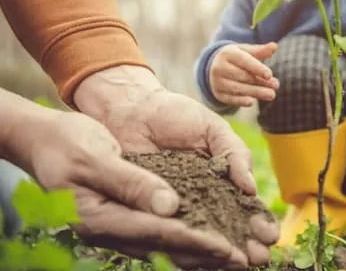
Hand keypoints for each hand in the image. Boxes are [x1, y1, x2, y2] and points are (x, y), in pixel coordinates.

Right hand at [1, 98, 247, 269]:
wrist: (46, 142)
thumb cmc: (67, 143)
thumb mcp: (95, 157)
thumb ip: (130, 183)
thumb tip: (170, 206)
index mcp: (100, 219)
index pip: (158, 233)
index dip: (196, 241)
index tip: (228, 248)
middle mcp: (110, 230)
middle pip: (166, 247)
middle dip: (206, 256)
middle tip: (243, 262)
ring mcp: (116, 227)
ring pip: (165, 245)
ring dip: (200, 253)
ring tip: (233, 259)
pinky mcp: (122, 218)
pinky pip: (158, 235)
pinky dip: (185, 239)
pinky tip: (206, 241)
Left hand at [73, 65, 278, 267]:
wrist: (132, 110)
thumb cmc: (176, 115)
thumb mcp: (213, 129)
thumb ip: (235, 154)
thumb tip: (251, 189)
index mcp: (221, 178)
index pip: (244, 206)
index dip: (258, 221)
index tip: (270, 234)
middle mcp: (201, 198)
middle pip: (228, 228)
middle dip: (245, 244)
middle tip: (259, 258)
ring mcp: (176, 208)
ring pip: (202, 236)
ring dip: (221, 252)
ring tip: (238, 265)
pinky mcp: (151, 212)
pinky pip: (168, 233)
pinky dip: (184, 247)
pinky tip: (200, 258)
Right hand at [209, 42, 279, 106]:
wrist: (214, 67)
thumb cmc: (235, 58)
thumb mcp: (245, 51)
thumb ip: (260, 51)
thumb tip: (274, 46)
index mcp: (228, 54)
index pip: (244, 61)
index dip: (257, 68)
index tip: (270, 75)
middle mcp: (220, 67)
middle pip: (242, 76)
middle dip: (260, 82)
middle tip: (276, 86)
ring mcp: (217, 81)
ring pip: (237, 88)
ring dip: (255, 92)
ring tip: (271, 95)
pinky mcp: (218, 94)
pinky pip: (230, 98)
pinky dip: (240, 101)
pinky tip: (251, 102)